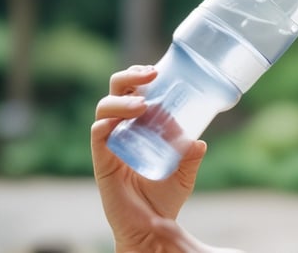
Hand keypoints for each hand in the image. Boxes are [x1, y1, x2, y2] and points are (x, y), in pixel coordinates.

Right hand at [92, 65, 241, 251]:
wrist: (152, 228)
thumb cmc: (165, 198)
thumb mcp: (185, 172)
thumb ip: (191, 156)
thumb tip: (199, 141)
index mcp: (138, 127)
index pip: (132, 93)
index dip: (138, 78)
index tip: (155, 70)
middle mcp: (121, 131)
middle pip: (115, 93)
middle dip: (128, 78)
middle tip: (150, 75)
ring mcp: (110, 145)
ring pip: (104, 109)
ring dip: (122, 102)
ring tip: (142, 103)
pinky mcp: (103, 162)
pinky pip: (97, 137)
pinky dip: (104, 125)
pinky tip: (115, 122)